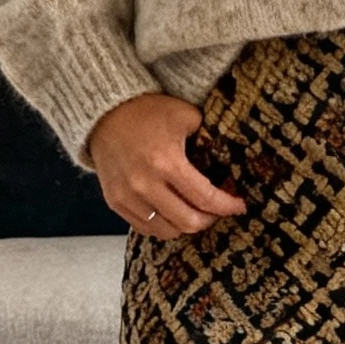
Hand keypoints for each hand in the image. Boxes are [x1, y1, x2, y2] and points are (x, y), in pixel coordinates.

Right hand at [87, 92, 246, 239]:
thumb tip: (230, 161)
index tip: (239, 206)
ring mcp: (127, 196)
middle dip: (209, 218)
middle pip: (188, 222)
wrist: (104, 114)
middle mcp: (145, 184)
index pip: (206, 198)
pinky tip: (172, 211)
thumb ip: (209, 138)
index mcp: (166, 162)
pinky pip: (146, 228)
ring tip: (194, 210)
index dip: (228, 206)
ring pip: (167, 231)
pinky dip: (163, 224)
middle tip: (217, 209)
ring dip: (186, 224)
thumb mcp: (185, 115)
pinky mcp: (115, 202)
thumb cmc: (147, 112)